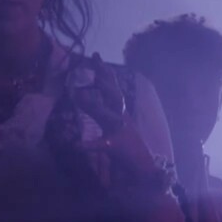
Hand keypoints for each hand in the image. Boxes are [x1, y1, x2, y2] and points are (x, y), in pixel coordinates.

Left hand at [69, 54, 166, 191]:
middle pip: (113, 95)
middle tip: (93, 64)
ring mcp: (119, 132)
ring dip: (94, 106)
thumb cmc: (127, 145)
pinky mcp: (115, 148)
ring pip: (108, 115)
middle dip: (103, 80)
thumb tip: (82, 95)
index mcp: (120, 111)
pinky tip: (78, 145)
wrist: (143, 166)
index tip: (96, 55)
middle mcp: (120, 117)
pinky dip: (89, 145)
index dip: (104, 71)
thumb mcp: (113, 123)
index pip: (112, 87)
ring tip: (78, 95)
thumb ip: (99, 110)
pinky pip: (101, 145)